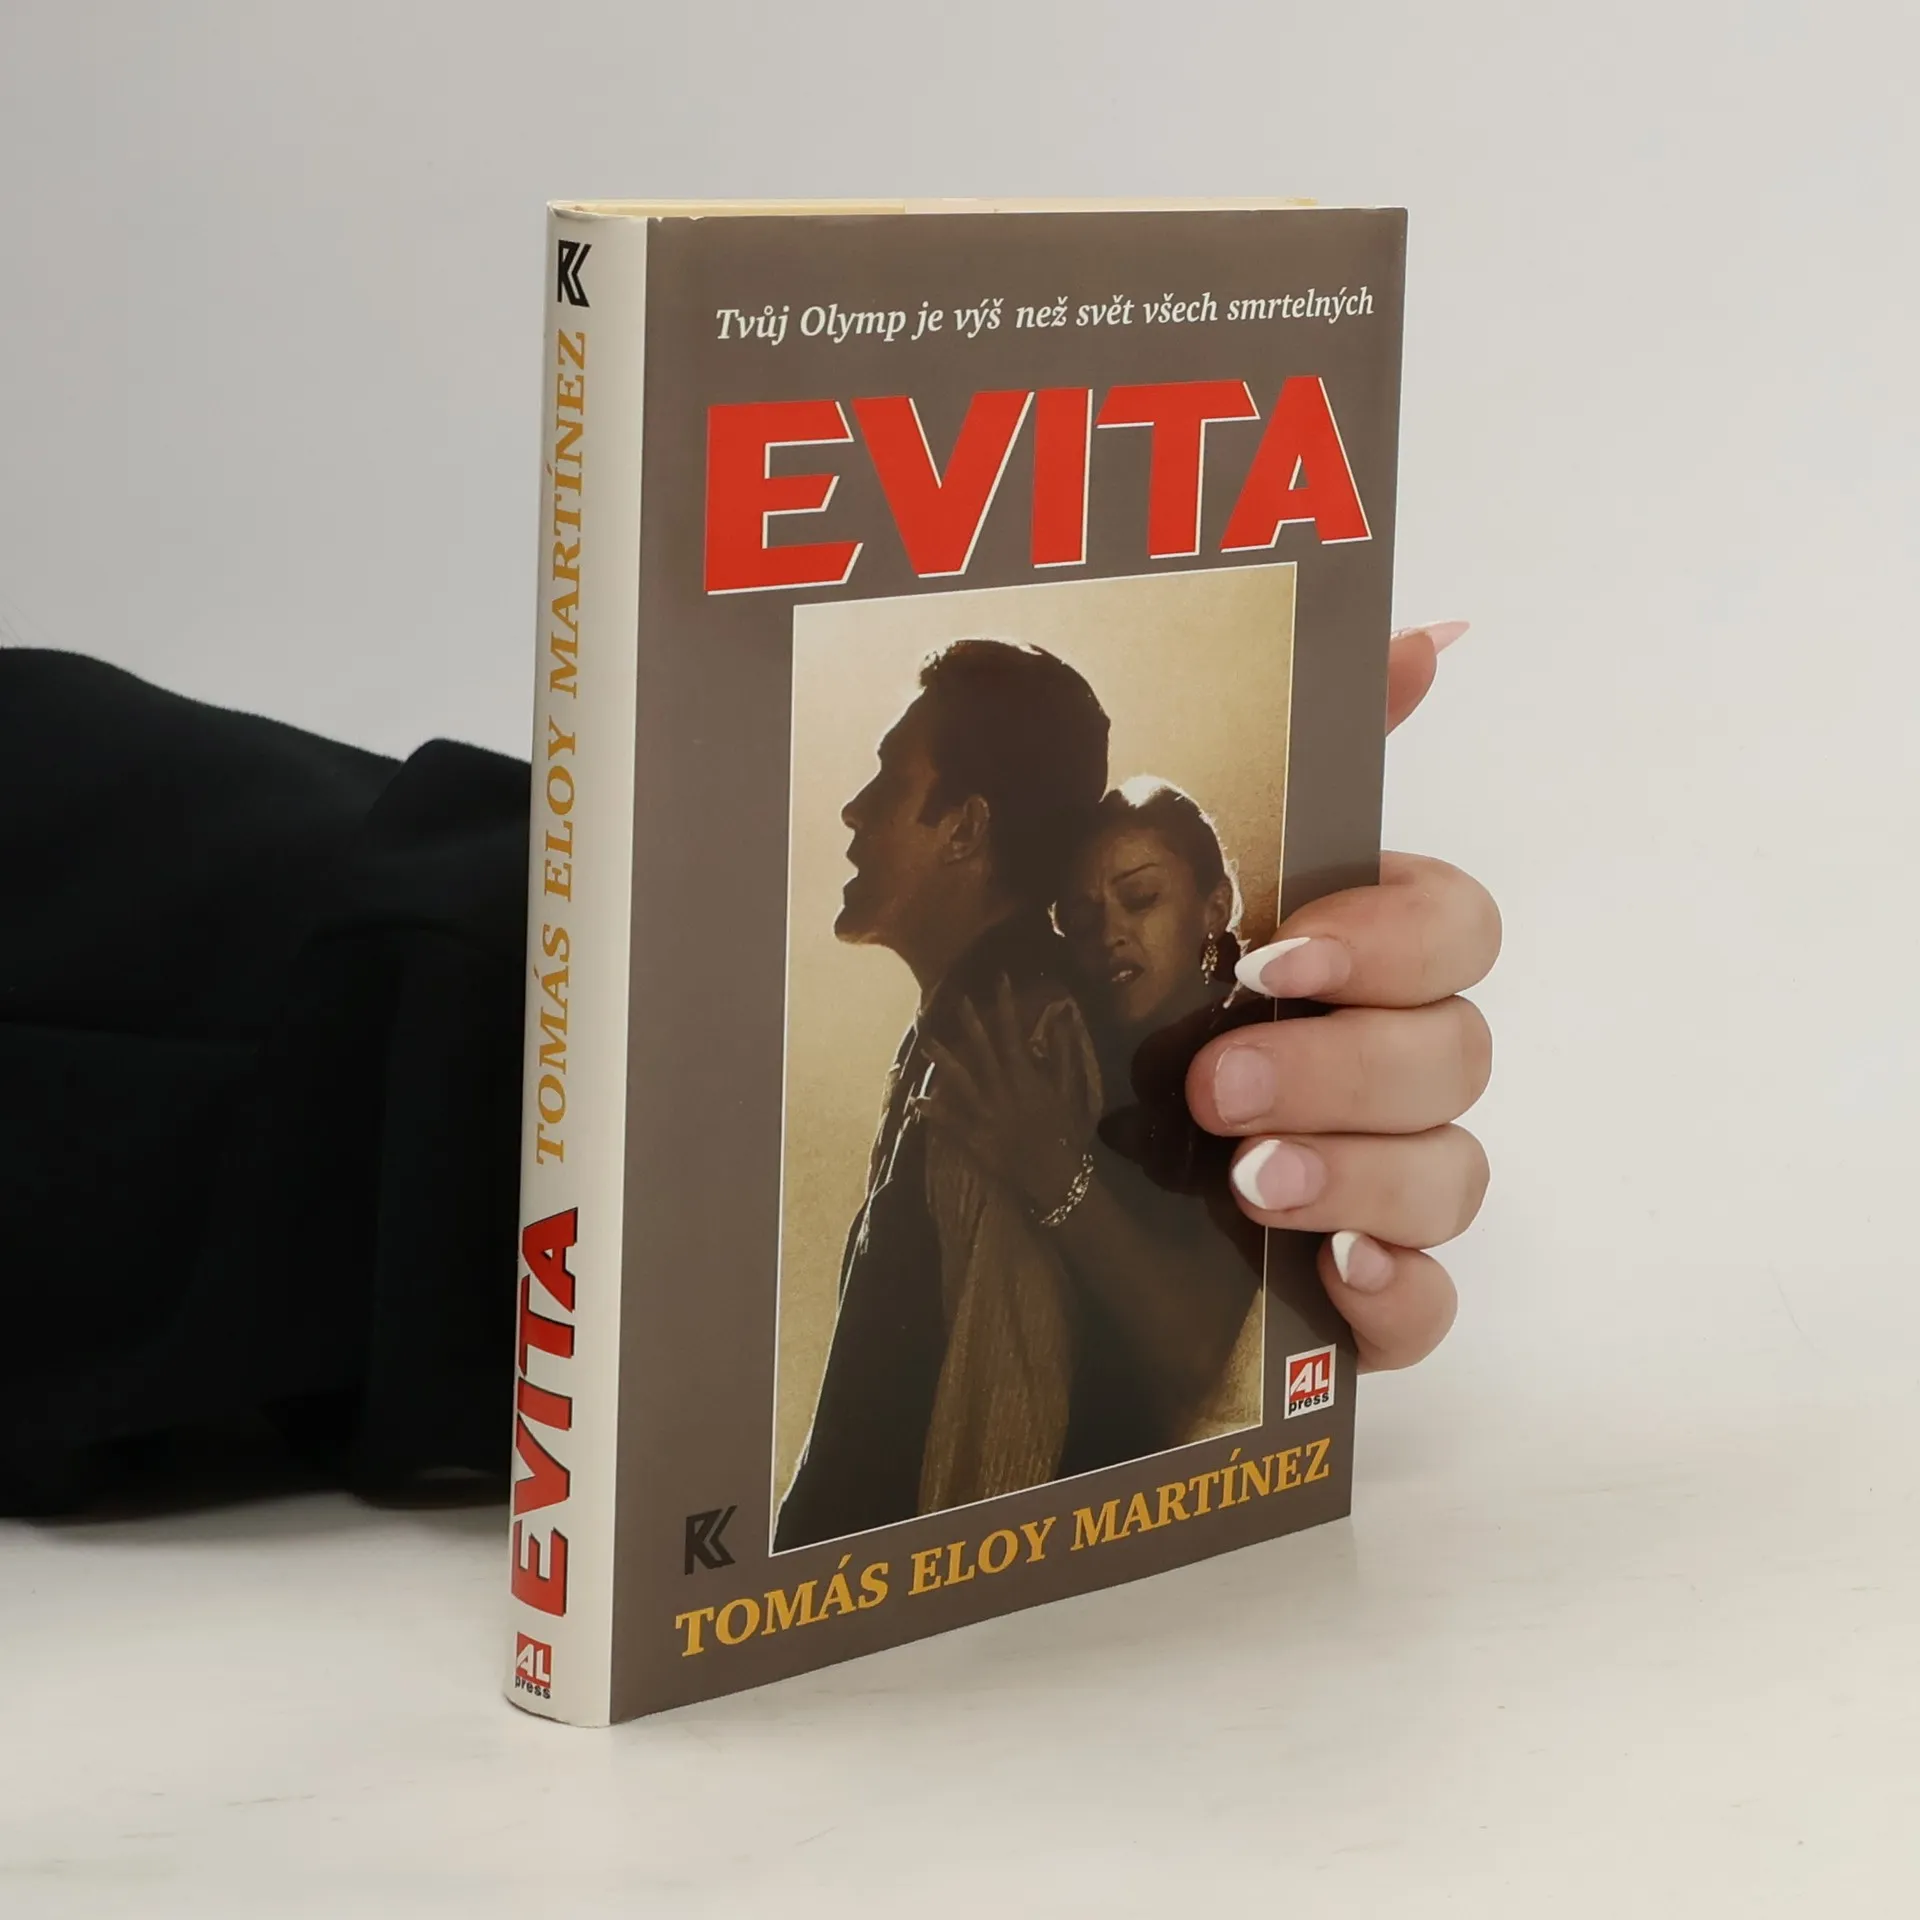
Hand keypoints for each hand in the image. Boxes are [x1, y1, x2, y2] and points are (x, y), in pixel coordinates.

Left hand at [920, 976, 1098, 1216]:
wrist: (1055, 1175)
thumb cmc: (1065, 1133)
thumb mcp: (1068, 1092)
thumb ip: (1062, 1056)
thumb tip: (1063, 1021)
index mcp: (1025, 1077)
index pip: (1012, 1033)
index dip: (1005, 1004)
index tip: (999, 979)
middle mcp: (1001, 1090)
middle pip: (982, 1051)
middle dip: (970, 1024)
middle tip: (957, 1000)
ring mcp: (984, 1114)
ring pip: (960, 1082)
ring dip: (943, 1061)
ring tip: (926, 1043)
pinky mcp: (974, 1138)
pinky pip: (950, 1123)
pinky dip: (934, 1112)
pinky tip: (917, 1101)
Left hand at [1185, 621, 1497, 1371]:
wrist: (1027, 1158)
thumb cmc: (1119, 1004)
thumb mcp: (1167, 869)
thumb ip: (1307, 758)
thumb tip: (1428, 630)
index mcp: (1359, 960)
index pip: (1457, 927)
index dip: (1389, 939)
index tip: (1273, 957)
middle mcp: (1389, 1064)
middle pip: (1458, 1055)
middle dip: (1340, 1067)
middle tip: (1215, 1086)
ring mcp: (1384, 1181)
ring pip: (1455, 1176)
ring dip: (1359, 1177)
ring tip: (1245, 1185)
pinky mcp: (1356, 1289)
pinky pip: (1432, 1305)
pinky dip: (1398, 1297)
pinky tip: (1331, 1277)